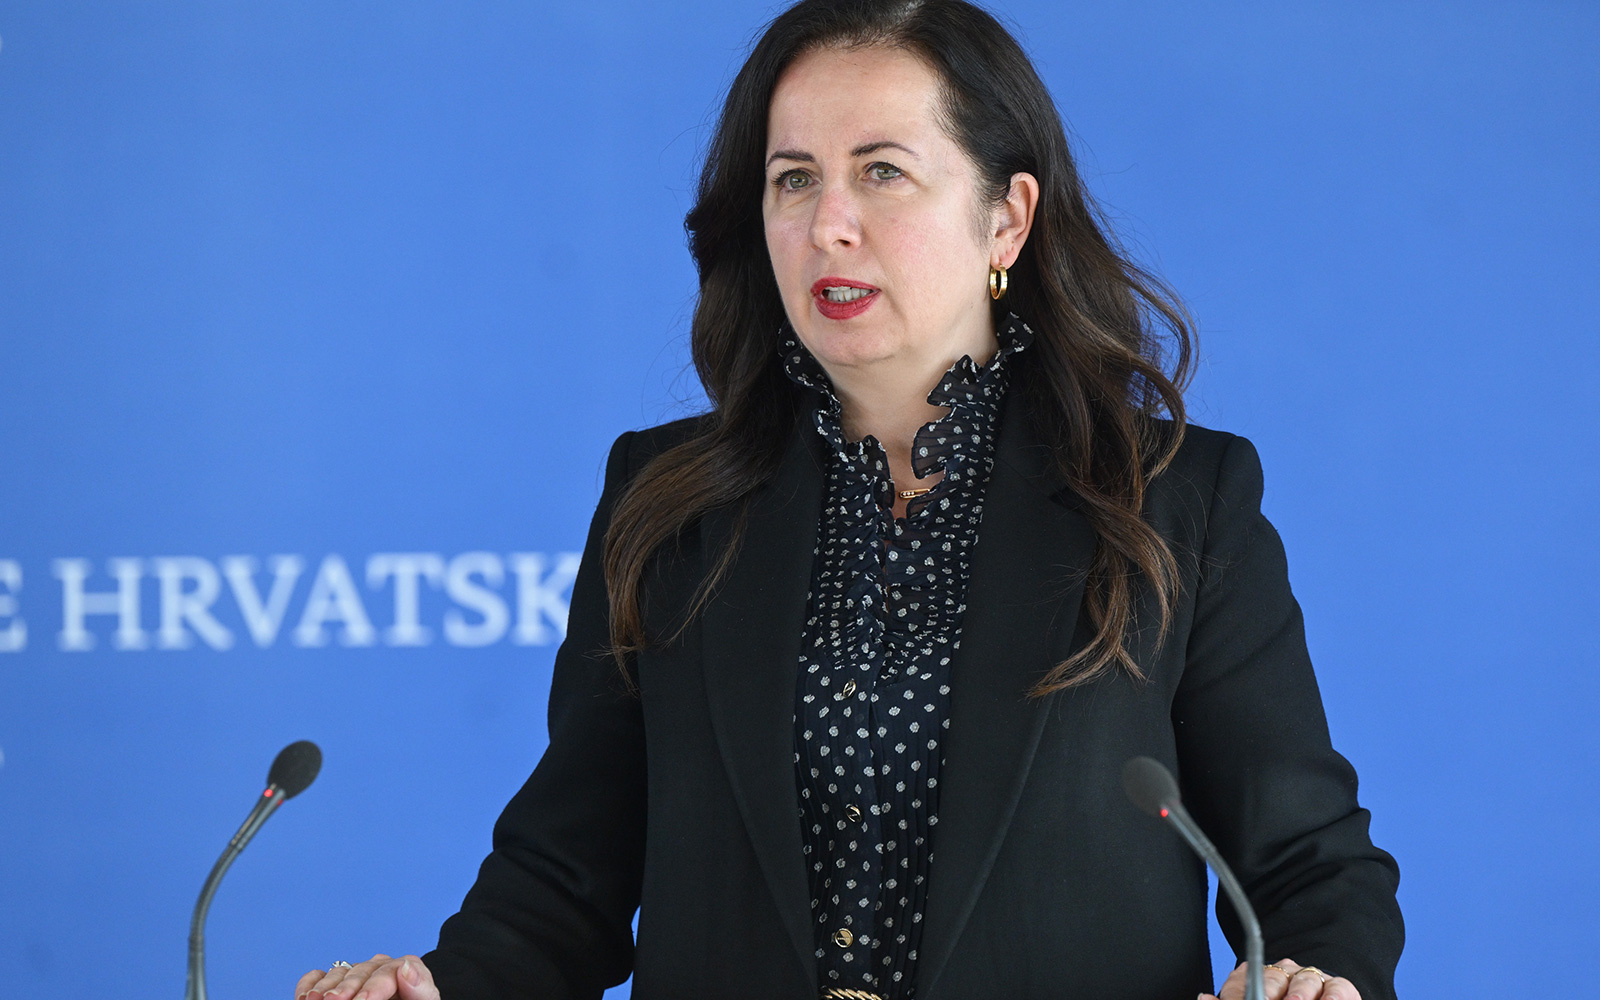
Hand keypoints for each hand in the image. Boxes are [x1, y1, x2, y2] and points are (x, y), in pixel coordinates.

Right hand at [295, 954, 438, 999]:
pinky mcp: (339, 981)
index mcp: (407, 970)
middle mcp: (381, 967)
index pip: (391, 970)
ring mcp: (358, 973)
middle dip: (346, 988)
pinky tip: (305, 996)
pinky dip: (310, 983)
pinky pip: (320, 975)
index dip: (374, 986)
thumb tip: (406, 969)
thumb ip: (420, 989)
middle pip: (363, 971)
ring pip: (340, 972)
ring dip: (324, 987)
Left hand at [1202, 957, 1360, 999]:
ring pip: (1304, 981)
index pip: (1245, 979)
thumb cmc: (1277, 998)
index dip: (1244, 991)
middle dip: (1270, 991)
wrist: (1318, 996)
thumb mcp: (1251, 999)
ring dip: (1300, 994)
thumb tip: (1204, 998)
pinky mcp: (1338, 987)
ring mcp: (1310, 979)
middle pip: (1273, 978)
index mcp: (1256, 979)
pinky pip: (1337, 988)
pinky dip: (1333, 996)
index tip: (1245, 998)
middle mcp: (1283, 974)